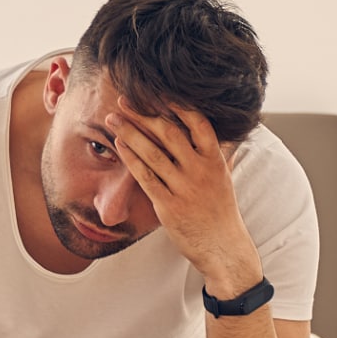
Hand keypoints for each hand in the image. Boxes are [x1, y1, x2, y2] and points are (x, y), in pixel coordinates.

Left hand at [106, 100, 261, 294]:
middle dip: (142, 113)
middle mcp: (200, 170)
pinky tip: (119, 145)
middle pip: (169, 132)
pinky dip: (131, 159)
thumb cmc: (221, 210)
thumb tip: (222, 130)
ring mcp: (184, 188)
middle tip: (122, 99)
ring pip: (153, 153)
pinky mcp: (169, 205)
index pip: (197, 122)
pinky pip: (146, 177)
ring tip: (112, 118)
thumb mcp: (224, 176)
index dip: (176, 104)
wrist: (223, 247)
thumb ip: (219, 152)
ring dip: (129, 132)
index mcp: (215, 159)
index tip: (156, 89)